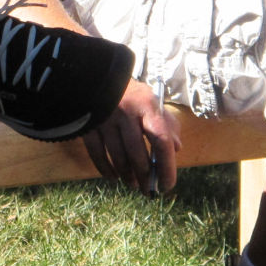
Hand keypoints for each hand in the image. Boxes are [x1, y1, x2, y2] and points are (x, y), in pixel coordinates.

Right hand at [82, 79, 181, 195]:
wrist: (95, 75)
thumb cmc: (130, 92)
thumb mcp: (151, 101)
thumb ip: (167, 123)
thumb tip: (176, 148)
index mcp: (146, 106)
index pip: (161, 141)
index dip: (166, 167)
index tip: (167, 185)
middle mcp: (126, 114)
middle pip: (137, 154)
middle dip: (144, 177)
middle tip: (148, 190)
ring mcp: (105, 120)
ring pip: (118, 157)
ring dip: (127, 175)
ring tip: (133, 184)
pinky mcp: (89, 126)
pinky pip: (98, 154)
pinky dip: (106, 169)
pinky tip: (113, 177)